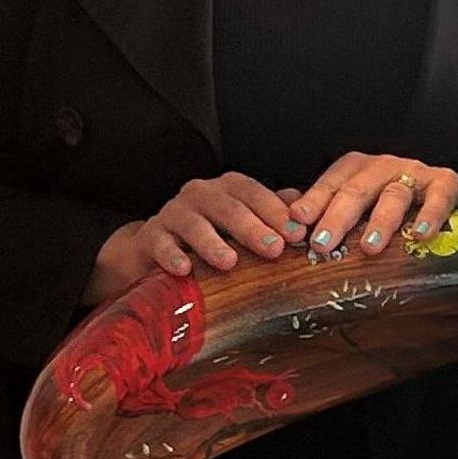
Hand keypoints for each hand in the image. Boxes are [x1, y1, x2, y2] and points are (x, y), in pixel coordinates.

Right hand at [89, 173, 301, 300]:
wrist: (155, 249)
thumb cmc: (210, 236)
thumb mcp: (243, 224)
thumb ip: (272, 214)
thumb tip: (307, 212)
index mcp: (227, 190)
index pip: (254, 193)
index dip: (276, 211)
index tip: (298, 233)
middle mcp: (200, 195)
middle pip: (228, 207)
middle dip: (253, 227)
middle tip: (274, 248)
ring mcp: (173, 214)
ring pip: (194, 224)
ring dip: (213, 243)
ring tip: (230, 262)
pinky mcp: (151, 237)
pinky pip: (160, 243)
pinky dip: (172, 255)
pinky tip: (184, 269)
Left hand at [283, 150, 457, 257]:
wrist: (448, 198)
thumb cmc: (394, 206)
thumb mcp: (358, 206)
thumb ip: (323, 210)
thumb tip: (284, 218)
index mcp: (356, 170)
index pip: (331, 182)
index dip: (314, 201)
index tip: (298, 222)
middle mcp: (382, 166)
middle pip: (356, 189)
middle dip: (338, 216)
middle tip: (323, 243)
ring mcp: (414, 173)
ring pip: (393, 194)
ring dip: (380, 221)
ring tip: (369, 248)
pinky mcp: (445, 182)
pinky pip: (438, 196)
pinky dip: (430, 214)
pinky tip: (420, 235)